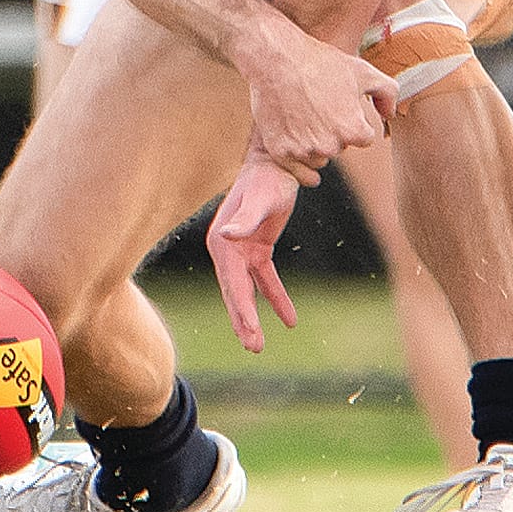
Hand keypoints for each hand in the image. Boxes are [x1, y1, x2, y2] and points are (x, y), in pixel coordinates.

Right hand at [207, 158, 301, 352]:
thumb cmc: (267, 179)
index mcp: (222, 243)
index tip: (251, 329)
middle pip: (235, 292)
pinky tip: (290, 319)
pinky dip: (277, 298)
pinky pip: (267, 280)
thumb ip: (245, 219)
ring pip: (248, 291)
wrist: (278, 163)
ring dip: (254, 317)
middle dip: (243, 321)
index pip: (231, 282)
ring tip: (259, 345)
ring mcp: (241, 252)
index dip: (241, 307)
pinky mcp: (258, 250)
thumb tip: (227, 234)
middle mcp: (227, 250)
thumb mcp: (260, 198)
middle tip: (254, 347)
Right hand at [238, 25, 396, 185]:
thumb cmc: (321, 63)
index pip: (364, 138)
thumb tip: (390, 115)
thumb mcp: (364, 71)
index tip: (341, 107)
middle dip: (335, 132)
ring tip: (305, 118)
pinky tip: (302, 151)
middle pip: (340, 147)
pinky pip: (300, 173)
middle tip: (320, 108)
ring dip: (317, 147)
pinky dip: (301, 166)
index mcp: (353, 130)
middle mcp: (330, 146)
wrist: (278, 60)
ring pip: (320, 159)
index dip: (355, 121)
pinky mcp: (281, 153)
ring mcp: (304, 151)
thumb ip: (387, 93)